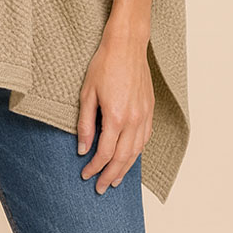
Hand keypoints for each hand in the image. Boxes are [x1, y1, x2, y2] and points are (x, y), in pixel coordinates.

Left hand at [76, 26, 153, 193]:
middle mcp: (133, 120)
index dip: (94, 167)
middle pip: (123, 158)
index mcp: (116, 116)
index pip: (105, 153)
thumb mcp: (87, 93)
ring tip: (115, 179)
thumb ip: (85, 123)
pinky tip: (130, 157)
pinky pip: (145, 138)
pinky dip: (137, 152)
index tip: (85, 174)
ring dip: (126, 168)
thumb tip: (82, 147)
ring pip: (136, 151)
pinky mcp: (150, 109)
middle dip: (110, 175)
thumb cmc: (105, 64)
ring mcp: (144, 115)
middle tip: (100, 187)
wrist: (126, 45)